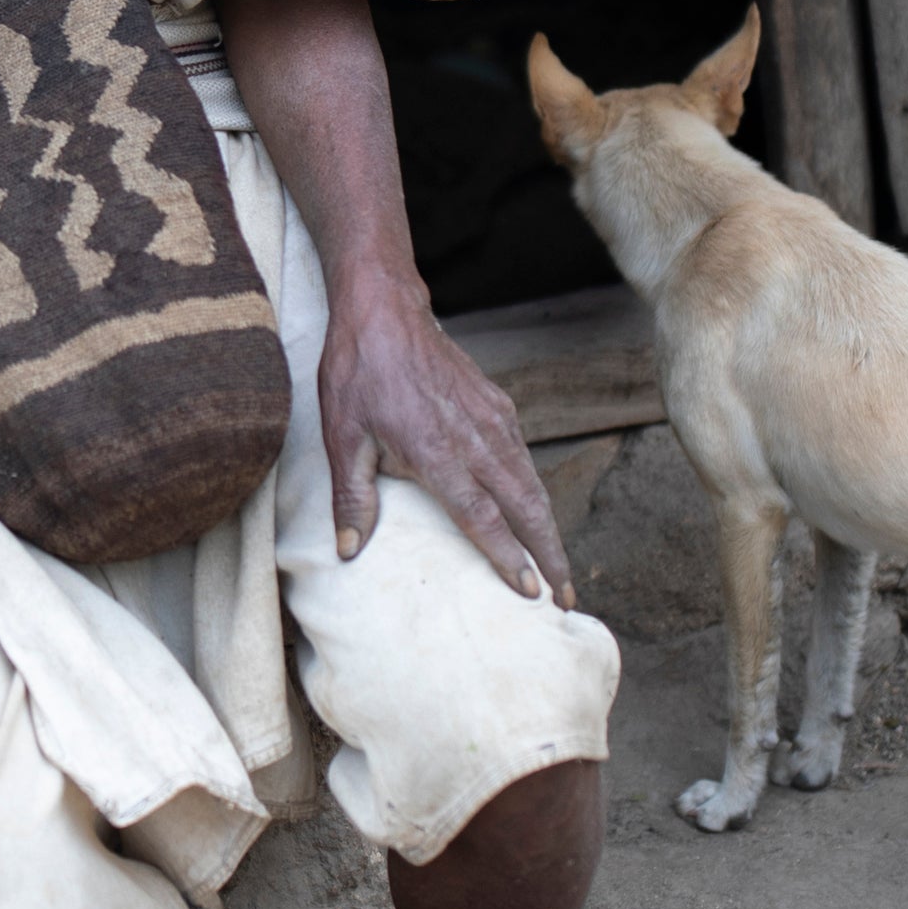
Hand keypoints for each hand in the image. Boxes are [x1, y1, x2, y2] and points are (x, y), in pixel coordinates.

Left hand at [314, 272, 571, 602]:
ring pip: (532, 483)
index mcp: (437, 452)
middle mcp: (475, 438)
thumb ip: (351, 497)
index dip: (507, 556)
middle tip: (565, 597)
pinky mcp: (498, 405)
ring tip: (559, 567)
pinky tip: (535, 513)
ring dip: (549, 527)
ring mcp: (492, 420)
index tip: (529, 591)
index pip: (482, 517)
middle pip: (525, 506)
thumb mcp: (342, 437)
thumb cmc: (359, 373)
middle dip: (549, 554)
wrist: (385, 311)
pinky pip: (524, 457)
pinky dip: (536, 492)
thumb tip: (349, 549)